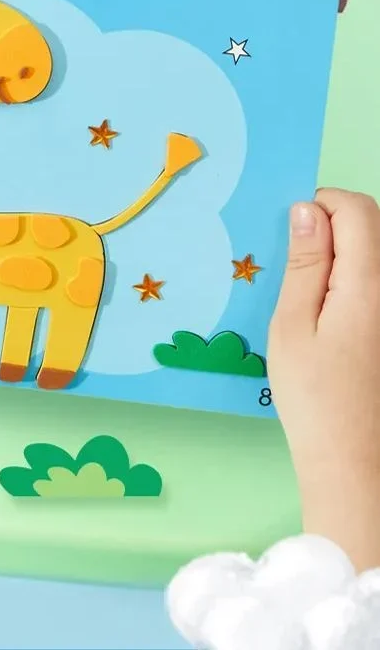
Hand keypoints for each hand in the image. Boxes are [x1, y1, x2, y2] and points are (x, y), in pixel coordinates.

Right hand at [269, 188, 379, 570]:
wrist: (356, 459)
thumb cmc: (314, 396)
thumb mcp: (293, 326)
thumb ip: (305, 264)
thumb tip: (306, 210)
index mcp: (370, 285)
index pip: (358, 210)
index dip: (323, 205)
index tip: (292, 228)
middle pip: (374, 227)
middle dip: (334, 226)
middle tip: (296, 262)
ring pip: (375, 255)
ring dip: (344, 254)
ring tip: (311, 291)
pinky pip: (377, 284)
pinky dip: (354, 280)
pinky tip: (331, 312)